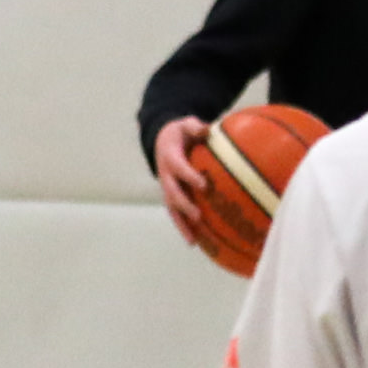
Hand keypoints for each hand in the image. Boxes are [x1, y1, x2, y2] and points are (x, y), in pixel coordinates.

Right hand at [153, 118, 218, 243]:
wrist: (160, 140)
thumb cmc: (179, 133)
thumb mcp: (185, 124)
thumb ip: (195, 126)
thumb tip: (208, 129)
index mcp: (170, 157)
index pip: (178, 168)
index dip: (189, 177)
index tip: (204, 185)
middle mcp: (165, 176)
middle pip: (172, 193)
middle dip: (184, 205)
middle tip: (198, 216)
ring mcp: (166, 188)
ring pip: (171, 209)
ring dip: (181, 225)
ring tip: (193, 241)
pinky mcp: (170, 197)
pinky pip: (176, 214)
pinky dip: (184, 228)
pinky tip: (196, 243)